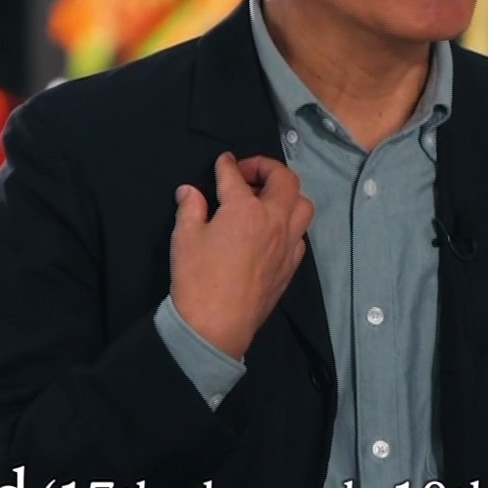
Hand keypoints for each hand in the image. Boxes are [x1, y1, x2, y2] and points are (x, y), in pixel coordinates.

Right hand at [169, 153, 313, 359]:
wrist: (216, 326)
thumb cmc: (197, 278)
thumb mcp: (185, 238)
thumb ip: (190, 208)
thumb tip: (189, 191)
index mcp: (247, 209)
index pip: (236, 176)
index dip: (227, 164)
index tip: (224, 161)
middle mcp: (275, 221)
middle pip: (285, 181)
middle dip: (267, 169)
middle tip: (247, 175)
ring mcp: (288, 244)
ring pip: (303, 206)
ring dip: (287, 195)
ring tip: (265, 201)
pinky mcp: (291, 265)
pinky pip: (300, 235)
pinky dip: (289, 224)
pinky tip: (271, 231)